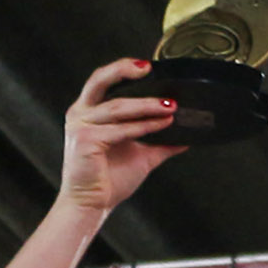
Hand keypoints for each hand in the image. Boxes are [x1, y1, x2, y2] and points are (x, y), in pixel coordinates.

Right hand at [59, 58, 185, 214]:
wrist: (93, 202)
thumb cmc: (109, 177)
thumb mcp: (141, 153)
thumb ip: (161, 142)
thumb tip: (187, 136)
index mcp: (90, 111)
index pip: (103, 81)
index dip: (122, 69)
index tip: (147, 65)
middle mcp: (81, 113)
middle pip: (100, 81)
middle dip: (124, 71)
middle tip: (148, 68)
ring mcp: (81, 126)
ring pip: (118, 107)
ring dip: (147, 106)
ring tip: (170, 106)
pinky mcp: (86, 140)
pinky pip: (120, 129)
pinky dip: (144, 126)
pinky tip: (163, 124)